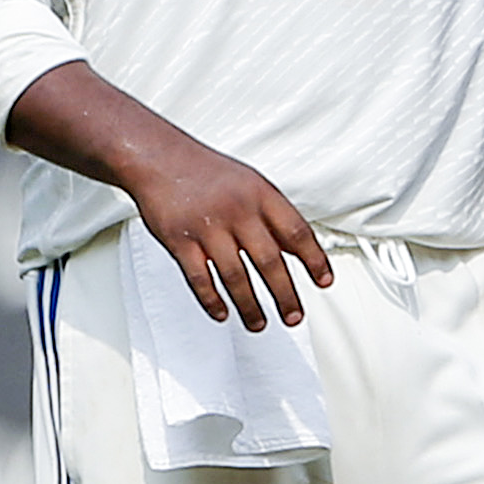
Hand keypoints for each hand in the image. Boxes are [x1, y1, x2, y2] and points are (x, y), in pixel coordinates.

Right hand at [126, 122, 334, 328]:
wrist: (159, 159)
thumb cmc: (208, 173)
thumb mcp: (252, 183)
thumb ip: (274, 216)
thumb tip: (297, 250)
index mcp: (261, 196)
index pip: (298, 233)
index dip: (315, 260)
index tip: (324, 281)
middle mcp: (238, 211)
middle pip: (270, 262)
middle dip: (285, 295)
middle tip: (294, 316)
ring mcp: (208, 227)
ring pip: (236, 276)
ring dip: (250, 306)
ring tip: (260, 323)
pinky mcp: (179, 240)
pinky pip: (199, 278)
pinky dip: (212, 300)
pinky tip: (223, 313)